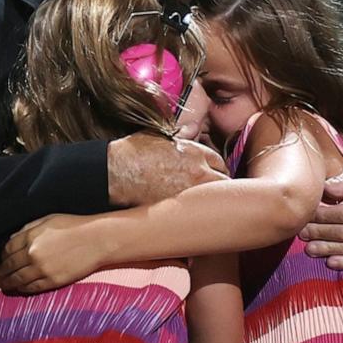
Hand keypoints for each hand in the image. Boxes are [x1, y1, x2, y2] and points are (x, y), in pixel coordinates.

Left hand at [0, 214, 107, 293]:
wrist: (97, 240)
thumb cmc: (74, 226)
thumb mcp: (47, 220)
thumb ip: (27, 229)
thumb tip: (12, 240)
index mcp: (30, 237)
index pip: (7, 250)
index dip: (2, 256)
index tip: (2, 260)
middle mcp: (32, 255)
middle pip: (9, 266)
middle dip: (1, 272)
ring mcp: (42, 270)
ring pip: (18, 280)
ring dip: (8, 283)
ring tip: (3, 285)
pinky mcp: (52, 281)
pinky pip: (32, 288)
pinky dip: (22, 289)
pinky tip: (19, 288)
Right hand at [108, 133, 226, 207]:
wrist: (117, 171)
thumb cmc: (134, 152)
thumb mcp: (160, 136)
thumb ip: (182, 136)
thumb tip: (193, 130)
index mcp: (195, 152)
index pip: (219, 161)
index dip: (216, 168)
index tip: (213, 174)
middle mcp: (198, 171)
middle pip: (224, 181)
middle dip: (219, 184)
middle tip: (213, 191)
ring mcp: (191, 191)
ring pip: (214, 198)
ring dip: (211, 199)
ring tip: (205, 203)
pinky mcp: (181, 207)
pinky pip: (198, 211)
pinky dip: (197, 211)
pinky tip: (191, 212)